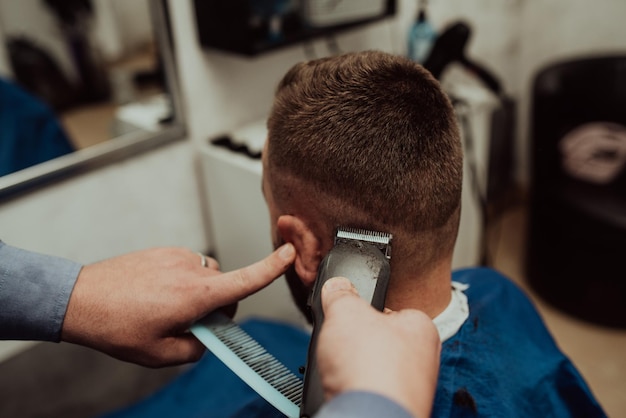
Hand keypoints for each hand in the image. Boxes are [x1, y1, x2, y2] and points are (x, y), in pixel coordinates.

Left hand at [61, 243, 294, 366]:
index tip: (290, 253)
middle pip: (225, 286)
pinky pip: (186, 266)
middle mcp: (192, 270)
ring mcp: (177, 257)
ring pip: (206, 276)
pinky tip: (154, 294)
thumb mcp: (160, 354)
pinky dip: (180, 281)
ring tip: (164, 307)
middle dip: (216, 304)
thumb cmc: (118, 327)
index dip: (272, 267)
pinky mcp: (164, 251)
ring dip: (197, 292)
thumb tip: (207, 338)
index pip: (246, 280)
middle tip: (186, 322)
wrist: (80, 298)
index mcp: (197, 295)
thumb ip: (196, 349)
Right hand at [316, 277, 440, 417]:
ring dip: (353, 367)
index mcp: (422, 328)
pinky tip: (344, 387)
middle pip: (380, 339)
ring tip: (340, 368)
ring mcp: (410, 388)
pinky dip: (354, 389)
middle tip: (342, 342)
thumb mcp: (346, 311)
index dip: (366, 309)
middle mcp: (424, 360)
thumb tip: (336, 287)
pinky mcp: (394, 409)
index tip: (350, 312)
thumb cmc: (372, 368)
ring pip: (373, 368)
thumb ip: (342, 294)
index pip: (393, 309)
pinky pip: (368, 392)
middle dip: (357, 341)